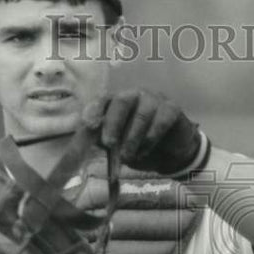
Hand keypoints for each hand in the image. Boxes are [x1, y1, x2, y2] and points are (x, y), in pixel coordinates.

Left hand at [82, 89, 199, 173]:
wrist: (169, 154)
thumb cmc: (138, 147)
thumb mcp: (116, 146)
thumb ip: (101, 141)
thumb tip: (82, 145)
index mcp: (116, 102)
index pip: (102, 99)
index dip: (94, 109)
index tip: (89, 125)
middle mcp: (134, 95)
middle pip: (121, 101)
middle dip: (113, 123)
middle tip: (109, 144)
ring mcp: (154, 99)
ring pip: (142, 114)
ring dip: (133, 139)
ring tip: (128, 157)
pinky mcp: (172, 109)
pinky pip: (161, 120)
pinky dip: (151, 138)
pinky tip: (145, 151)